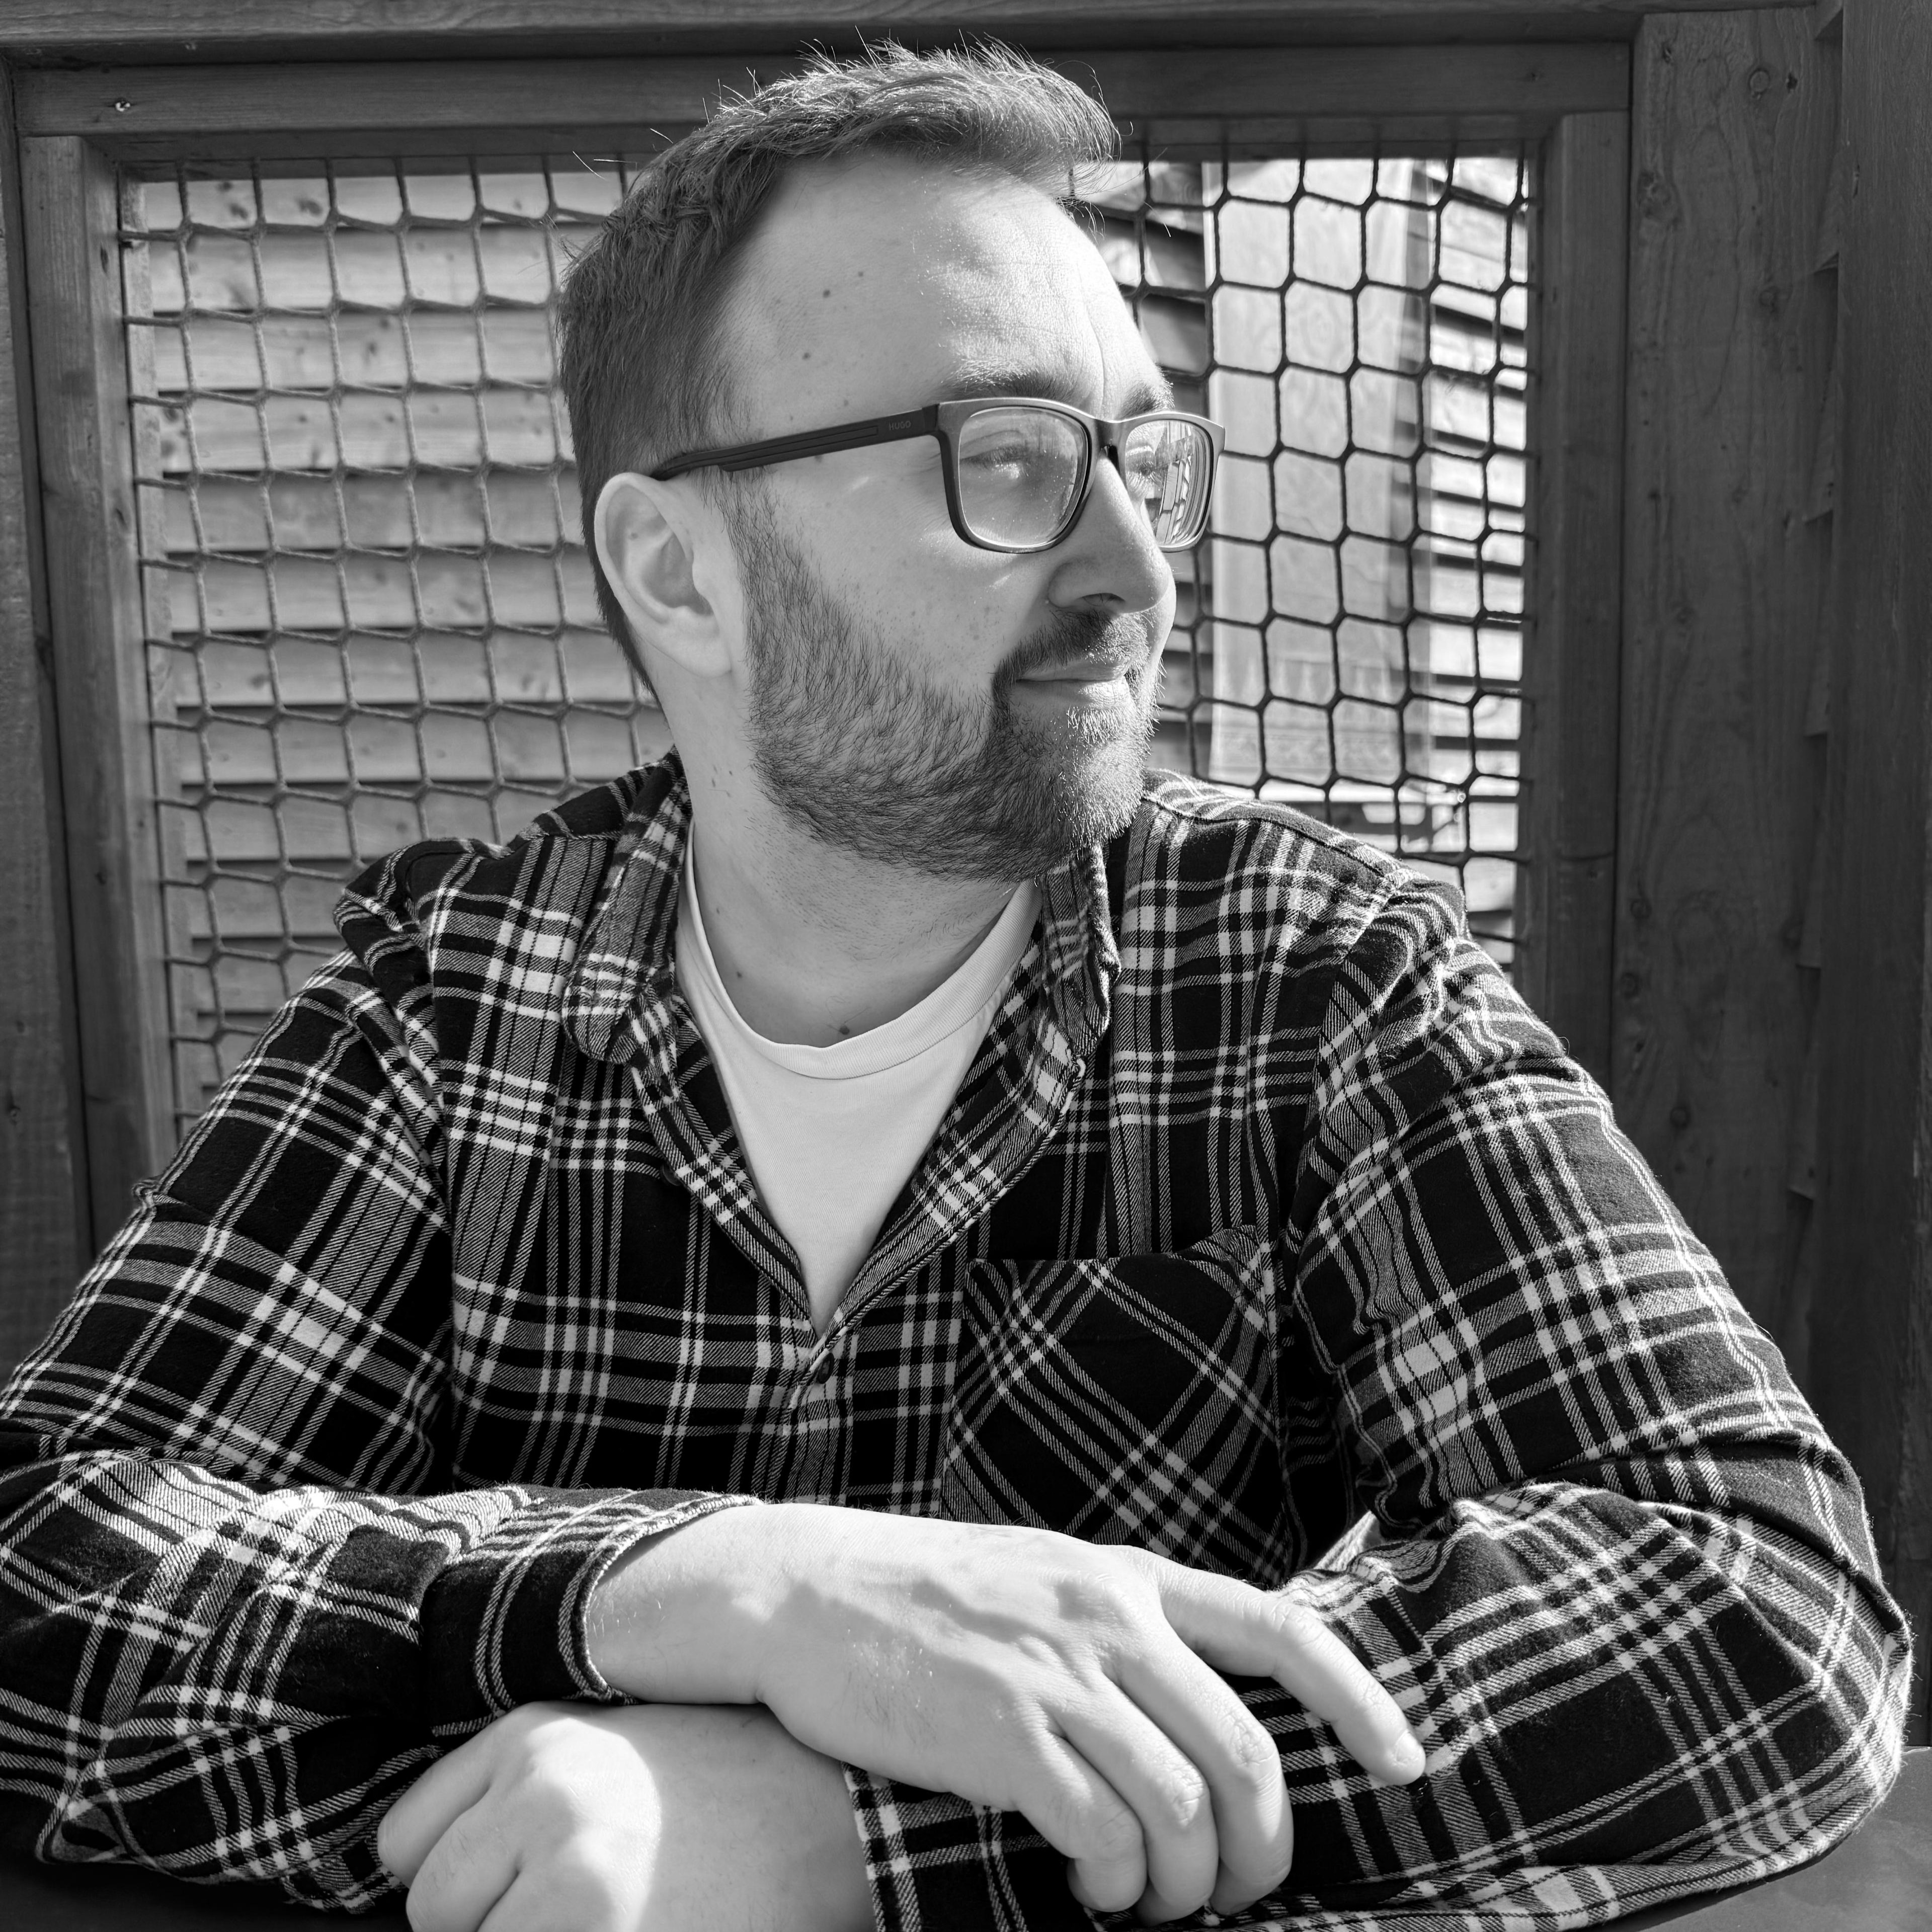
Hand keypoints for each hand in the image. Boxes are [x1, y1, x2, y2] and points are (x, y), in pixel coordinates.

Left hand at [377, 1701, 871, 1931]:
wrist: (839, 1812)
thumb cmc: (723, 1786)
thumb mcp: (612, 1747)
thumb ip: (519, 1785)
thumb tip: (417, 1876)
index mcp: (537, 1734)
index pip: (405, 1844)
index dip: (455, 1875)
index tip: (514, 1880)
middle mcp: (543, 1792)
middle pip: (432, 1907)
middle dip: (490, 1920)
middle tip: (589, 1899)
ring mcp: (572, 1874)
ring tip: (617, 1914)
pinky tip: (635, 1927)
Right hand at [589, 1505, 1422, 1923]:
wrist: (807, 1589)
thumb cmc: (935, 1596)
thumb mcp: (1051, 1576)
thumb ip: (1128, 1623)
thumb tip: (1211, 1703)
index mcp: (1131, 1577)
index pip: (1284, 1630)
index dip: (1362, 1701)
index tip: (1406, 1764)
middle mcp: (1110, 1618)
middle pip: (1248, 1754)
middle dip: (1262, 1849)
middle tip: (1231, 1890)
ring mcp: (1057, 1674)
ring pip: (1184, 1807)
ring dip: (1185, 1884)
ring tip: (1150, 1900)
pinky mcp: (1001, 1733)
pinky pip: (1105, 1833)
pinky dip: (1115, 1881)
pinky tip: (1088, 1883)